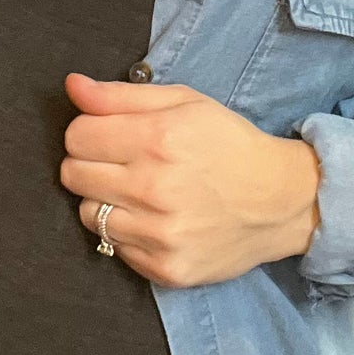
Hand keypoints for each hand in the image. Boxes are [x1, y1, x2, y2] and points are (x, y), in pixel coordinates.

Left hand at [59, 72, 320, 287]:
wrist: (280, 202)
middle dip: (90, 163)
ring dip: (105, 200)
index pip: (76, 135)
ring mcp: (159, 234)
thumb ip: (121, 95)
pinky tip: (154, 219)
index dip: (89, 131)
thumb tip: (72, 86)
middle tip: (122, 163)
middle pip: (72, 174)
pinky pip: (113, 247)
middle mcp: (154, 187)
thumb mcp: (184, 103)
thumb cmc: (229, 143)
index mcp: (158, 138)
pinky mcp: (165, 268)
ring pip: (87, 214)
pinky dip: (127, 232)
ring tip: (139, 192)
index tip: (110, 136)